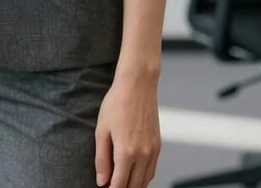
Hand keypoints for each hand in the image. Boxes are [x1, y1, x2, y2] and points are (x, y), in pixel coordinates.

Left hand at [94, 71, 160, 187]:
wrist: (138, 84)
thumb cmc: (117, 102)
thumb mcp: (102, 130)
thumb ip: (102, 159)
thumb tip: (102, 181)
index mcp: (127, 152)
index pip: (120, 185)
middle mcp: (143, 155)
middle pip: (134, 186)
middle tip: (111, 184)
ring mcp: (153, 150)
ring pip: (146, 180)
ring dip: (134, 185)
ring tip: (121, 181)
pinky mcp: (158, 145)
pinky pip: (152, 169)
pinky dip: (143, 176)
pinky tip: (134, 173)